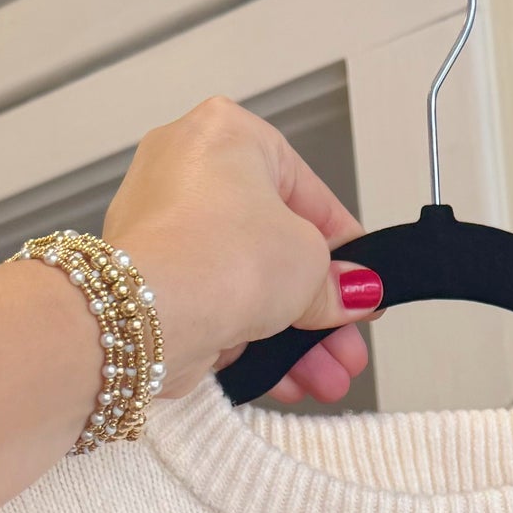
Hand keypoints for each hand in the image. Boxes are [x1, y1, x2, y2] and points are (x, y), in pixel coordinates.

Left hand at [103, 97, 380, 406]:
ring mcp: (161, 225)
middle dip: (319, 307)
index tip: (363, 283)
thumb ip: (337, 280)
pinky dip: (249, 341)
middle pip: (274, 245)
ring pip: (245, 283)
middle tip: (346, 339)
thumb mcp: (309, 265)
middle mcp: (186, 169)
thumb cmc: (216, 258)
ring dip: (292, 337)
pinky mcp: (148, 277)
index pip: (307, 192)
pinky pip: (214, 306)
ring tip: (325, 375)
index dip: (344, 248)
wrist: (151, 314)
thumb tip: (355, 291)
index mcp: (228, 134)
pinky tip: (286, 378)